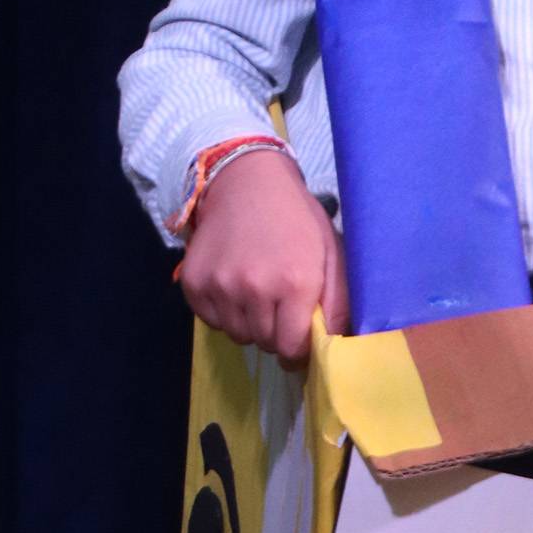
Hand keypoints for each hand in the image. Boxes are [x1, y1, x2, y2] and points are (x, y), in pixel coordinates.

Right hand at [177, 148, 348, 367]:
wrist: (248, 182)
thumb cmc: (296, 219)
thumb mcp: (331, 254)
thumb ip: (338, 303)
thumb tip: (336, 348)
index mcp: (295, 283)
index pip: (292, 349)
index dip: (298, 350)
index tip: (299, 338)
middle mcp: (254, 288)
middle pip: (264, 344)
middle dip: (275, 334)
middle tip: (279, 307)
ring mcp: (220, 286)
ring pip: (237, 335)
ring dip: (249, 324)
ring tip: (257, 293)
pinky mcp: (193, 283)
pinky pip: (211, 321)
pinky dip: (223, 312)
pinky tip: (234, 286)